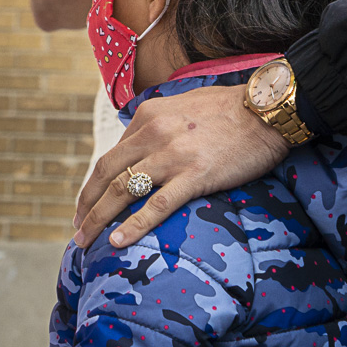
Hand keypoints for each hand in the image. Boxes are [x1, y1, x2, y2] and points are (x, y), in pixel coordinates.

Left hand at [72, 84, 289, 249]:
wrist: (267, 108)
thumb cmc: (232, 109)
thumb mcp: (184, 105)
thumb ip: (161, 124)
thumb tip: (146, 145)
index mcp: (148, 116)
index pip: (112, 154)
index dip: (95, 183)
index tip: (88, 203)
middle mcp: (153, 133)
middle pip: (106, 173)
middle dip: (87, 204)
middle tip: (78, 228)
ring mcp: (172, 155)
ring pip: (122, 190)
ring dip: (99, 219)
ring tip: (85, 241)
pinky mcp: (195, 175)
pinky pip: (157, 205)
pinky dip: (133, 225)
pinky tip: (118, 242)